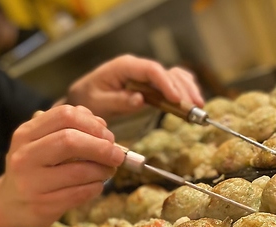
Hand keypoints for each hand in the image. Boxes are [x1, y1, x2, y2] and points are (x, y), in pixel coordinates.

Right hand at [0, 105, 124, 226]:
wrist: (9, 204)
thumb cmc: (33, 169)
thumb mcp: (39, 143)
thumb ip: (66, 129)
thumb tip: (101, 125)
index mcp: (25, 134)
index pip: (64, 115)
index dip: (93, 123)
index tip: (108, 136)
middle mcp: (24, 157)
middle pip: (70, 141)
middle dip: (102, 147)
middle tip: (117, 155)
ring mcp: (31, 184)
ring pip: (79, 171)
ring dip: (102, 171)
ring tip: (108, 171)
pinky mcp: (42, 206)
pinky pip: (79, 194)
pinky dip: (95, 188)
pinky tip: (96, 186)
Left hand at [62, 54, 203, 119]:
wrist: (82, 96)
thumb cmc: (87, 98)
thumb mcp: (97, 103)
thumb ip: (118, 101)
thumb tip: (140, 100)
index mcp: (124, 67)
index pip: (151, 70)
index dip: (166, 84)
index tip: (176, 99)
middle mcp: (137, 67)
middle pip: (167, 72)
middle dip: (183, 89)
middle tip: (194, 107)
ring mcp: (143, 74)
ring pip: (172, 76)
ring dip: (186, 90)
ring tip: (196, 108)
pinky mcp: (147, 84)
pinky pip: (168, 84)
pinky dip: (181, 92)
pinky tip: (189, 104)